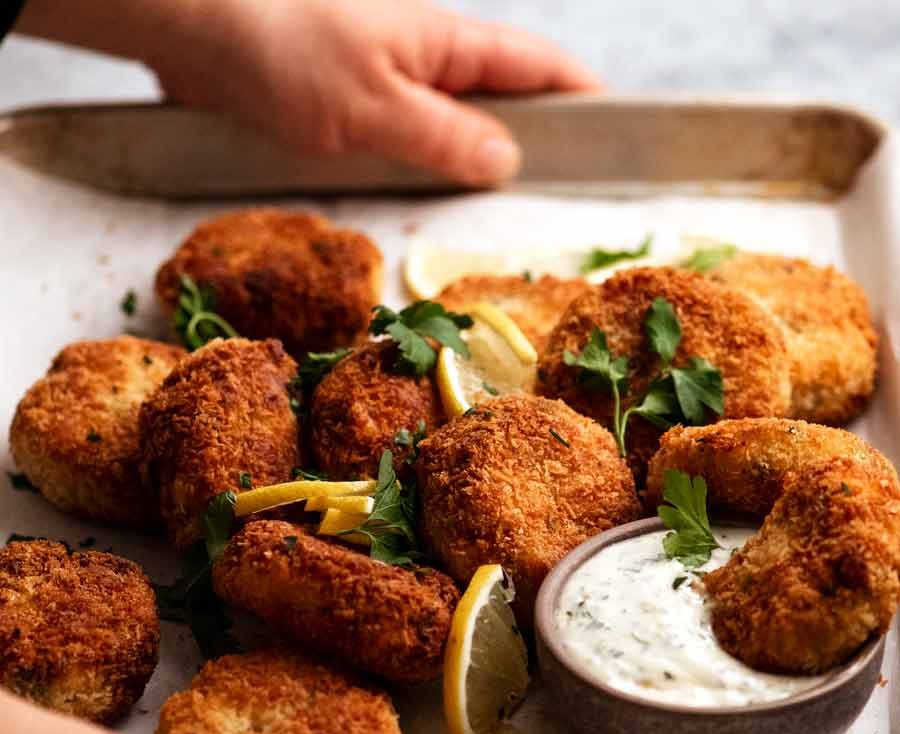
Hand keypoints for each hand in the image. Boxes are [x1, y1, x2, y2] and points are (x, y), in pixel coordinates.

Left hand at [20, 0, 599, 186]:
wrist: (196, 31)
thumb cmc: (283, 50)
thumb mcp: (376, 104)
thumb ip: (445, 136)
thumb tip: (507, 161)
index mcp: (445, 44)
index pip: (536, 65)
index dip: (581, 95)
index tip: (618, 132)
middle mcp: (422, 59)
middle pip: (501, 101)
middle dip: (535, 144)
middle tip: (561, 200)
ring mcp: (385, 82)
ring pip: (451, 129)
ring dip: (474, 168)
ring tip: (499, 221)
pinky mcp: (347, 106)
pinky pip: (404, 143)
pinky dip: (423, 173)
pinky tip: (423, 206)